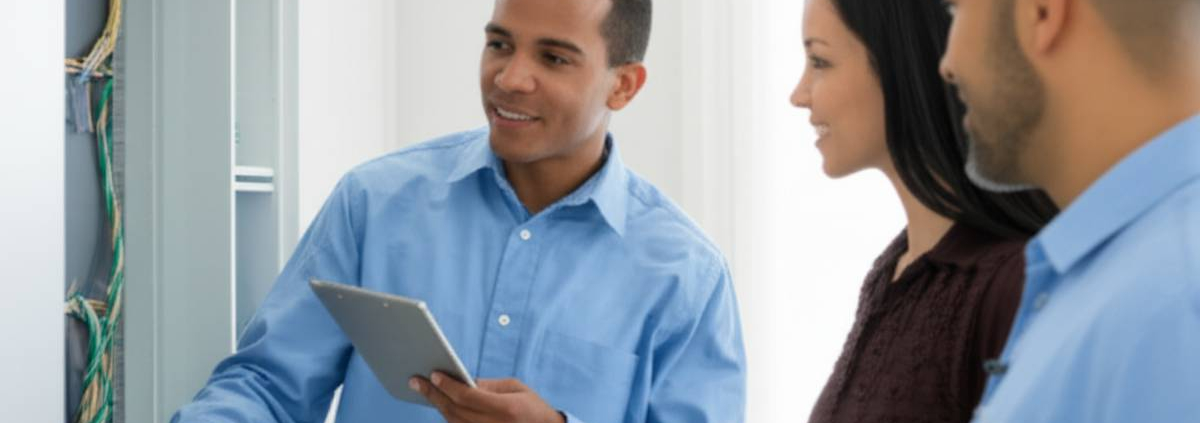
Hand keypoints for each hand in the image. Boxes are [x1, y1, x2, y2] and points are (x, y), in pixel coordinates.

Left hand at [410, 372, 566, 422]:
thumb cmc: (533, 408)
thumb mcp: (516, 388)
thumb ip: (488, 385)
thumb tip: (462, 380)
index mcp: (505, 410)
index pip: (467, 397)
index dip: (448, 385)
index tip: (433, 374)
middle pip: (454, 411)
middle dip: (433, 394)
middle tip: (415, 381)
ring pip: (453, 422)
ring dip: (437, 405)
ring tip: (423, 390)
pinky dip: (447, 416)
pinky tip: (439, 404)